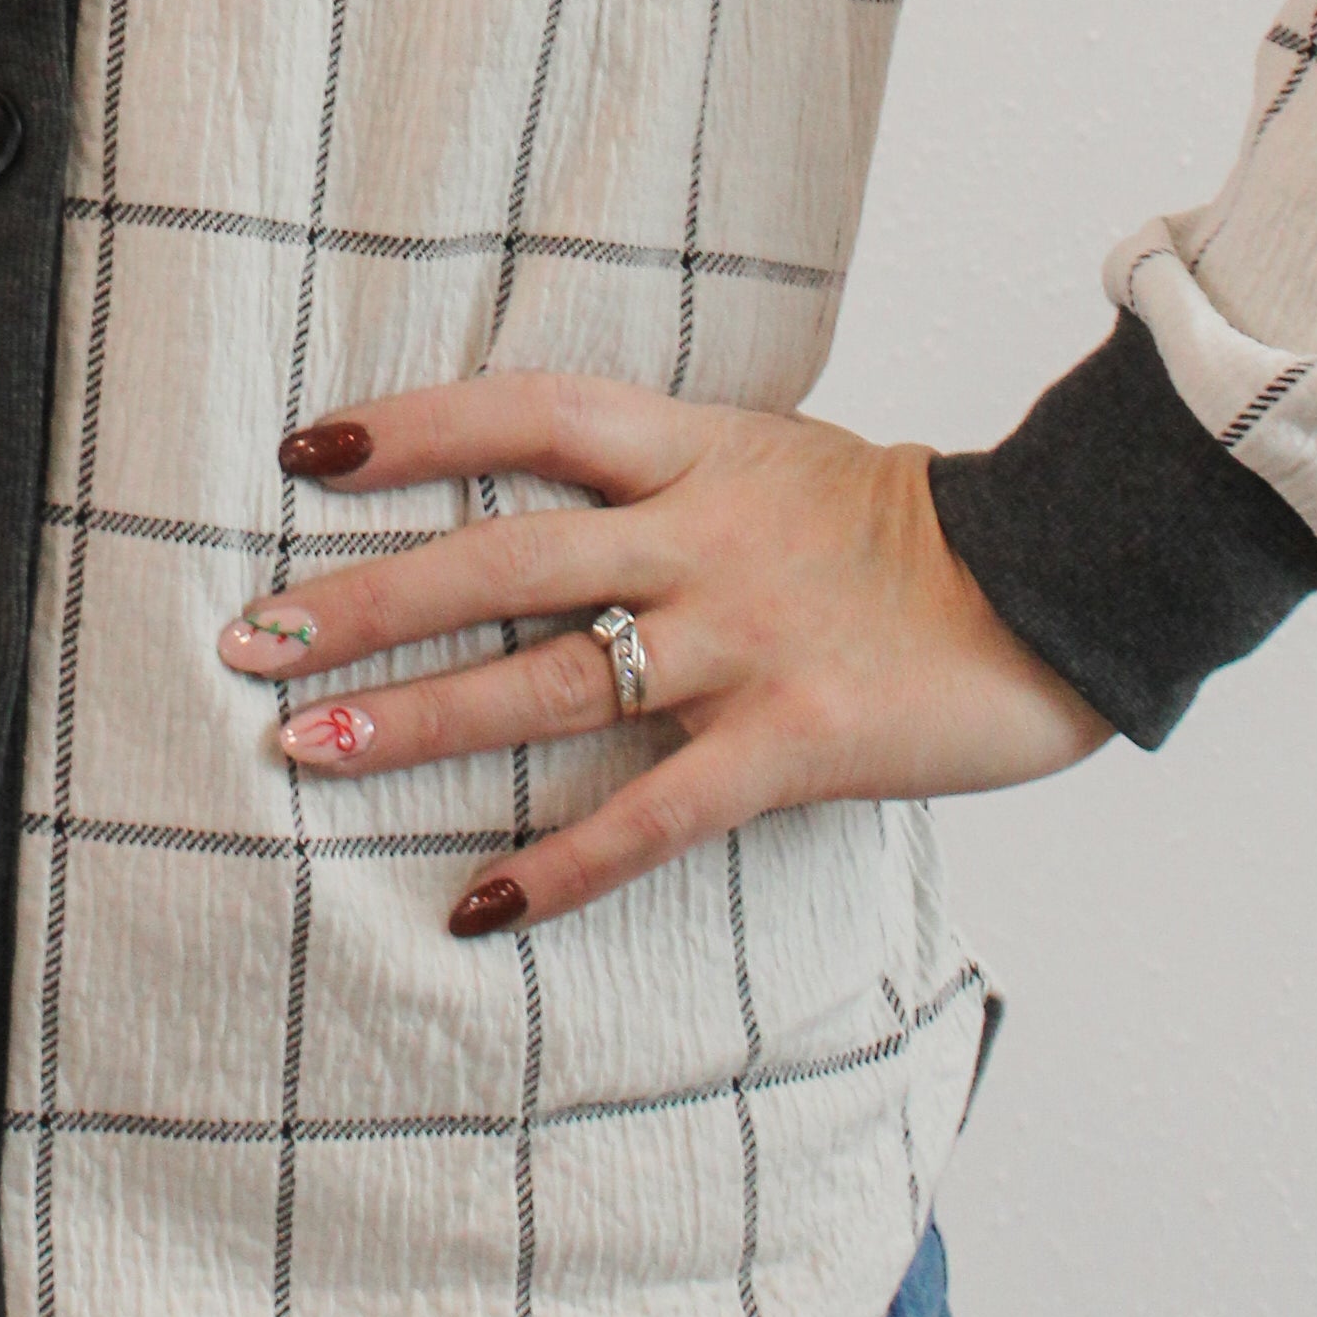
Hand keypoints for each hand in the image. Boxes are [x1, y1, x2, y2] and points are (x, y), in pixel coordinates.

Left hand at [216, 377, 1107, 933]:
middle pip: (502, 555)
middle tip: (254, 639)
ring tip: (310, 750)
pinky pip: (656, 812)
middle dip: (368, 599)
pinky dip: (564, 865)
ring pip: (552, 677)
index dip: (413, 427)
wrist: (1062, 584)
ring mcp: (748, 640)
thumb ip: (664, 475)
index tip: (301, 454)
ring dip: (422, 718)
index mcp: (698, 448)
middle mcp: (705, 535)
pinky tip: (480, 904)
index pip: (527, 412)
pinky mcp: (795, 741)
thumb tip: (538, 493)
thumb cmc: (902, 531)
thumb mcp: (775, 459)